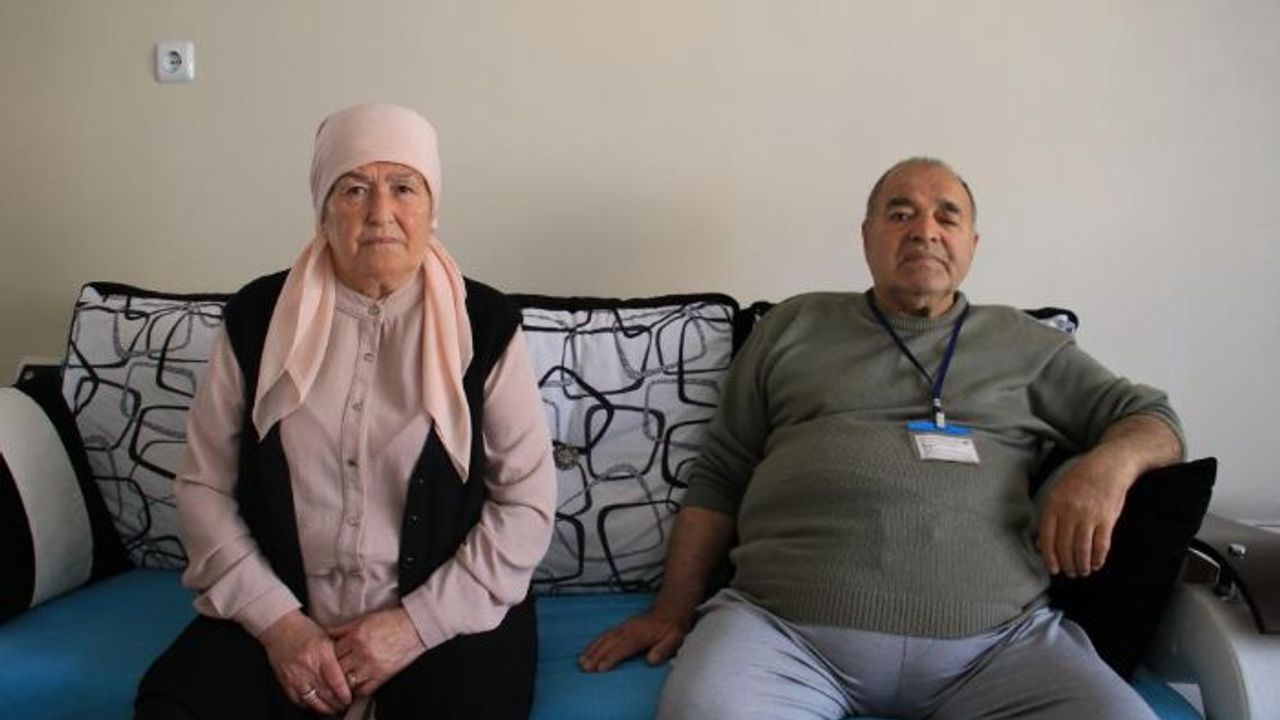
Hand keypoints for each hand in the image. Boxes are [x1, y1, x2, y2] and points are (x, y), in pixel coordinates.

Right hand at [259, 610, 351, 713]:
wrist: (279, 627)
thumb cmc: (304, 629)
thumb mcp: (327, 638)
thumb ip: (337, 655)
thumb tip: (349, 671)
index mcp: (322, 654)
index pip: (336, 682)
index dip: (344, 694)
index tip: (349, 698)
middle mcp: (308, 667)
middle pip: (326, 694)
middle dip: (337, 704)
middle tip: (343, 705)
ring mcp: (295, 676)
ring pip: (312, 701)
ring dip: (324, 708)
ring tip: (331, 708)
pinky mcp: (285, 681)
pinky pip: (297, 699)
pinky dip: (307, 705)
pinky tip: (314, 703)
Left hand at [329, 607, 425, 696]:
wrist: (414, 627)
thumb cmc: (391, 620)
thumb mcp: (364, 619)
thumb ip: (344, 628)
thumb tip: (327, 634)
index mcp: (356, 636)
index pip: (331, 652)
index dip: (327, 656)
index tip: (326, 658)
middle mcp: (362, 653)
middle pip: (337, 668)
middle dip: (332, 670)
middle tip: (331, 670)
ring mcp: (372, 666)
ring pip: (347, 682)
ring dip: (342, 682)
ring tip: (342, 679)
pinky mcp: (382, 676)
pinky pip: (363, 690)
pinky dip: (357, 690)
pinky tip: (355, 686)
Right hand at [578, 609, 691, 672]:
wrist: (670, 609)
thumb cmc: (672, 627)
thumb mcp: (674, 639)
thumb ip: (664, 650)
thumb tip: (652, 659)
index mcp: (641, 634)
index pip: (623, 647)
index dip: (611, 658)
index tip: (600, 668)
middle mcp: (629, 629)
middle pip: (609, 643)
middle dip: (595, 656)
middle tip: (584, 668)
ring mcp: (623, 627)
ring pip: (605, 638)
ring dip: (592, 650)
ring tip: (581, 661)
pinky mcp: (621, 627)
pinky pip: (605, 635)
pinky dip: (595, 643)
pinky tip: (589, 651)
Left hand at [1036, 452, 1133, 577]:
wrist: (1108, 466)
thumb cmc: (1079, 480)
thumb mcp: (1058, 492)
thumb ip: (1050, 517)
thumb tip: (1041, 544)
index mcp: (1054, 504)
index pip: (1047, 538)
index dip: (1049, 557)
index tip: (1052, 569)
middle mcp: (1070, 511)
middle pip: (1065, 547)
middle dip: (1067, 564)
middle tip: (1069, 573)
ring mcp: (1089, 516)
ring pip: (1082, 549)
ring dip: (1082, 565)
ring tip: (1082, 571)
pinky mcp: (1107, 519)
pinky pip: (1101, 545)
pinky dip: (1098, 558)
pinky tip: (1096, 564)